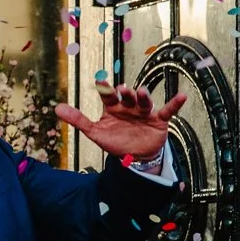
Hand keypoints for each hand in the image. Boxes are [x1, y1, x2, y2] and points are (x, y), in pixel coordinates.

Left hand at [55, 83, 187, 162]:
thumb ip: (77, 120)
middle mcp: (129, 107)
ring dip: (143, 97)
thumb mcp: (94, 132)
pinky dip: (175, 104)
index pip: (108, 96)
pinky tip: (182, 96)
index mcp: (113, 108)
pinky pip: (167, 110)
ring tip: (141, 93)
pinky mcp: (158, 121)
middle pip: (127, 96)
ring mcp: (144, 112)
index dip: (105, 89)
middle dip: (126, 92)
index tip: (100, 81)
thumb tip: (57, 108)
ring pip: (144, 101)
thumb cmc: (115, 142)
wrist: (134, 158)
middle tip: (123, 90)